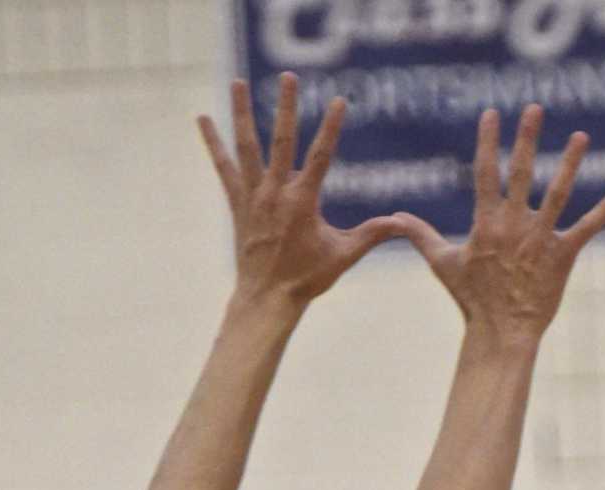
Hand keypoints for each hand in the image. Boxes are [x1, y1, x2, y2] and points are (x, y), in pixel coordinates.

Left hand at [199, 74, 413, 304]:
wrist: (267, 297)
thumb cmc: (307, 278)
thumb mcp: (344, 255)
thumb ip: (372, 235)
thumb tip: (401, 223)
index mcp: (303, 202)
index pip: (320, 156)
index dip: (331, 127)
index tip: (338, 100)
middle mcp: (275, 193)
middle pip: (281, 140)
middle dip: (286, 106)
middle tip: (288, 76)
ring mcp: (253, 195)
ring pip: (247, 146)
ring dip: (242, 112)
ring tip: (238, 82)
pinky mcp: (236, 202)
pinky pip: (224, 166)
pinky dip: (214, 143)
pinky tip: (203, 118)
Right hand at [395, 105, 604, 343]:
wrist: (502, 332)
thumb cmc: (471, 300)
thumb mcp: (442, 264)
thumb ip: (421, 235)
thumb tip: (394, 217)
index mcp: (486, 222)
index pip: (485, 172)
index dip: (488, 141)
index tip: (492, 113)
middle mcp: (514, 225)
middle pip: (522, 172)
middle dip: (527, 138)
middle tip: (535, 108)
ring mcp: (540, 239)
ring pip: (559, 193)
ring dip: (571, 162)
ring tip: (582, 136)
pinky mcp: (564, 256)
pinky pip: (589, 228)